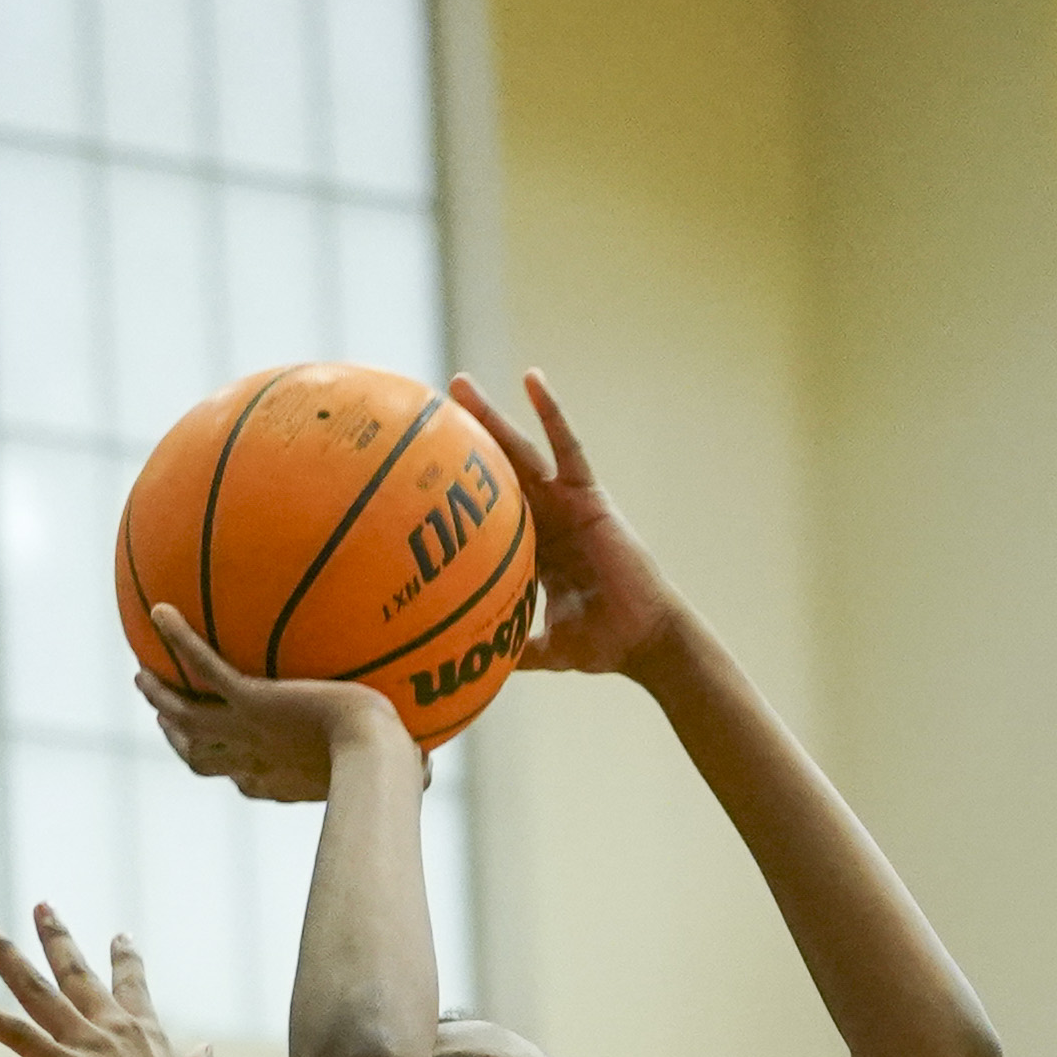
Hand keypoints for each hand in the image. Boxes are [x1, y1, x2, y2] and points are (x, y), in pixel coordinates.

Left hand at [0, 911, 224, 1056]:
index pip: (133, 987)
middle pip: (77, 972)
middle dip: (57, 936)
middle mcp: (116, 1029)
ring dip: (5, 954)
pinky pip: (15, 1034)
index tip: (120, 935)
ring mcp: (89, 1044)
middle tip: (42, 906)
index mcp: (150, 1037)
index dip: (125, 960)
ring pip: (36, 988)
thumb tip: (206, 1047)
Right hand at [136, 611, 412, 798]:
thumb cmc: (392, 769)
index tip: (223, 757)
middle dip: (179, 738)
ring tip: (142, 675)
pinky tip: (161, 610)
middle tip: (164, 717)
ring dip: (162, 698)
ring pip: (187, 718)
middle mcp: (254, 760)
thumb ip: (403, 766)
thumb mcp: (393, 768)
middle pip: (201, 756)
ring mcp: (246, 729)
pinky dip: (179, 639)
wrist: (373, 754)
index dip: (227, 769)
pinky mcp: (248, 700)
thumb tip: (432, 769)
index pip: (243, 781)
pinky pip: (203, 664)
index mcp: (280, 780)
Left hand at [451, 369, 675, 677]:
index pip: (484, 514)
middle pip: (494, 473)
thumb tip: (467, 677)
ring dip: (491, 417)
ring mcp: (564, 502)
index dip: (454, 494)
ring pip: (520, 451)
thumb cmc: (601, 645)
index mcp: (529, 550)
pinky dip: (551, 412)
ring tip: (459, 384)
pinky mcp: (588, 493)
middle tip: (424, 410)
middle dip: (462, 444)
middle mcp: (543, 519)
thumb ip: (512, 651)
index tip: (413, 474)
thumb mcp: (544, 649)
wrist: (642, 640)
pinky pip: (567, 446)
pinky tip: (532, 379)